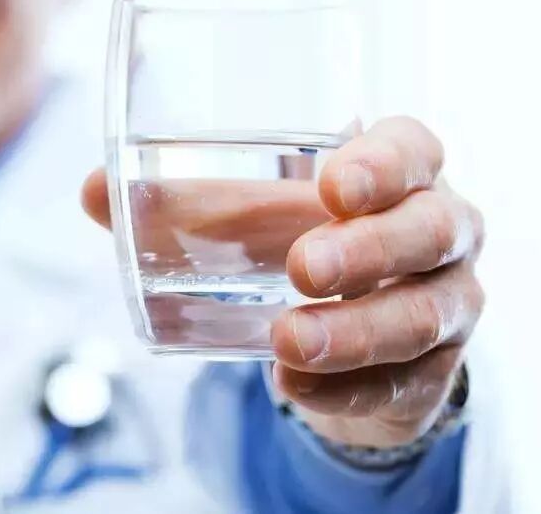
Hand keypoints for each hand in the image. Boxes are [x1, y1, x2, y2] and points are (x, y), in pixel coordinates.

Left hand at [82, 117, 485, 447]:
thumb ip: (177, 203)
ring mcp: (447, 298)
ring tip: (288, 343)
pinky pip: (407, 381)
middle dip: (368, 250)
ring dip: (356, 331)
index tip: (332, 186)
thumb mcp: (250, 218)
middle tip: (302, 268)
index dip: (383, 162)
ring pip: (424, 312)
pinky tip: (298, 392)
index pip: (413, 148)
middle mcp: (439, 227)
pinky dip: (350, 390)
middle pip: (431, 228)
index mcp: (398, 172)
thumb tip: (93, 190)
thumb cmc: (300, 240)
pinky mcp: (435, 366)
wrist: (350, 327)